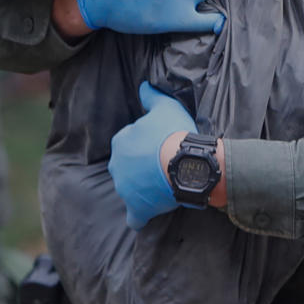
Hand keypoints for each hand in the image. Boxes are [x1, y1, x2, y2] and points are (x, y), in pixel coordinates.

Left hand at [109, 82, 195, 228]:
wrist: (186, 162)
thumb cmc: (175, 133)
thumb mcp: (165, 107)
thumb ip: (151, 96)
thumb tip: (143, 86)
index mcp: (121, 142)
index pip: (129, 145)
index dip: (145, 147)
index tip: (160, 147)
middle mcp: (117, 166)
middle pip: (127, 168)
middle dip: (140, 168)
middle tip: (162, 167)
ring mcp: (125, 188)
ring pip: (131, 190)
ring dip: (142, 189)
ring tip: (163, 187)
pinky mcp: (137, 208)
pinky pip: (135, 217)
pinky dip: (139, 217)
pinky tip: (144, 217)